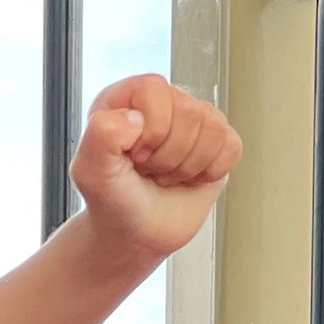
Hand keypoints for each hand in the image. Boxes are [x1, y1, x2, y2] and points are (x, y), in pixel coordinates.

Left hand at [70, 74, 242, 257]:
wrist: (136, 235)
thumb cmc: (113, 202)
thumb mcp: (91, 173)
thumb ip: (99, 138)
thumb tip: (134, 117)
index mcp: (123, 99)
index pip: (153, 89)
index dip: (150, 129)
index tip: (134, 156)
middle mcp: (160, 104)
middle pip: (189, 111)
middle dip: (169, 155)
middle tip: (150, 170)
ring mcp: (192, 121)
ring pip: (213, 128)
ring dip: (188, 165)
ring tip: (166, 175)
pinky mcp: (217, 143)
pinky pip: (231, 146)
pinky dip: (211, 171)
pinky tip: (189, 178)